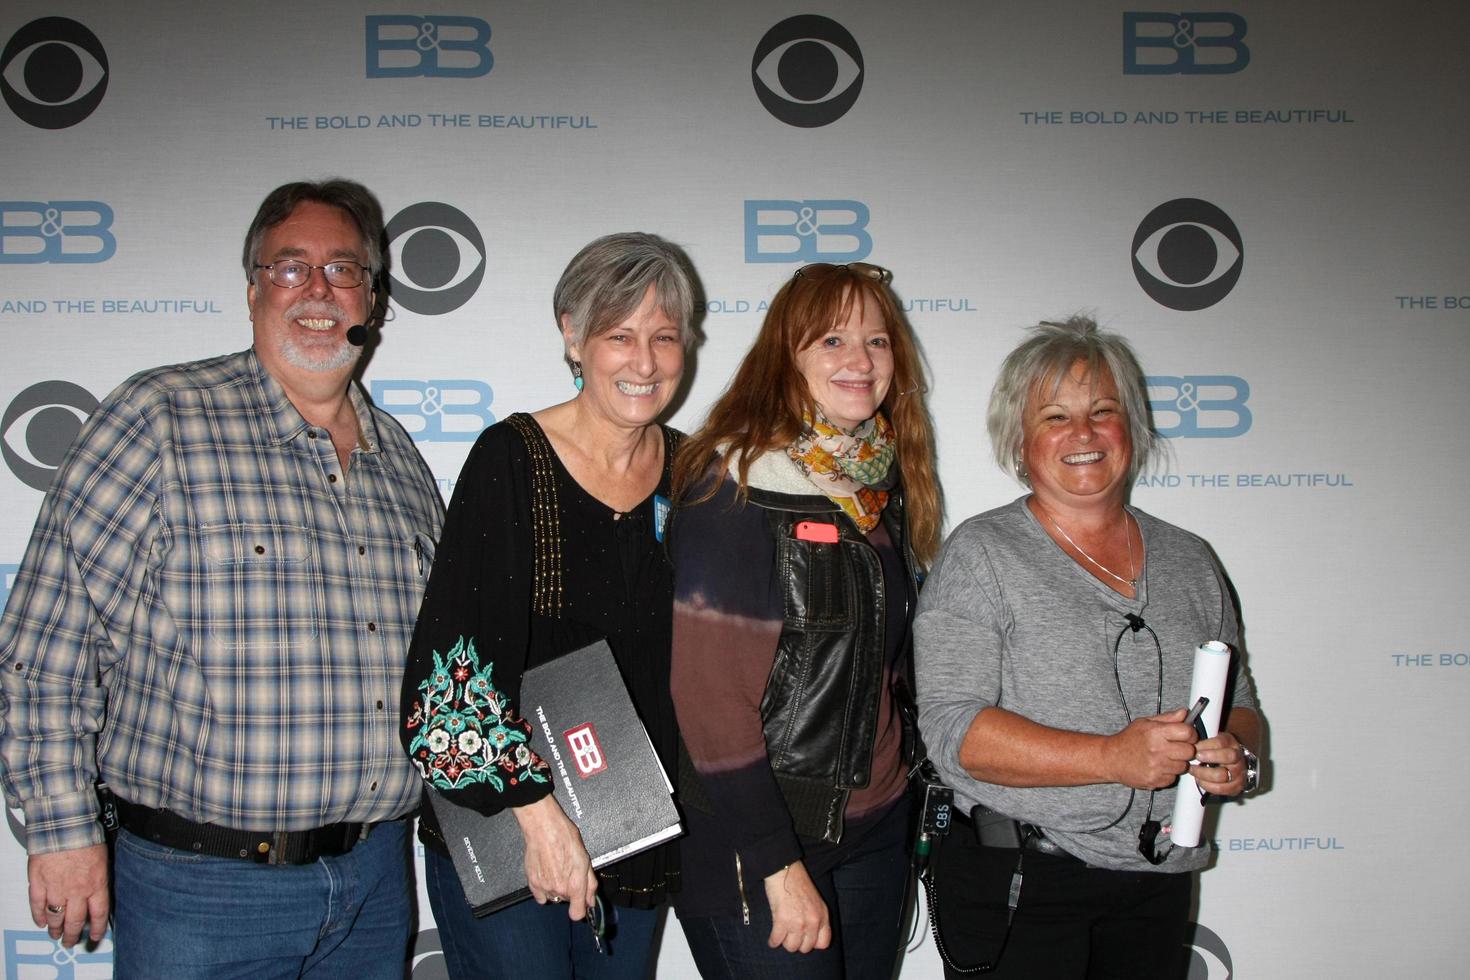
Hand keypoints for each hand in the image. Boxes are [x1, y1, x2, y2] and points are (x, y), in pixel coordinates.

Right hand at [28, 845, 109, 946]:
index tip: (96, 937)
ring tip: (56, 935)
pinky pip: (37, 906)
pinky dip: (38, 917)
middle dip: (74, 935)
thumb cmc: (87, 838)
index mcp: (97, 884)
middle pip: (76, 921)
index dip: (98, 929)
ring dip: (55, 929)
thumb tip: (98, 894)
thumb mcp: (103, 860)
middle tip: (72, 942)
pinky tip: (41, 922)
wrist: (65, 826)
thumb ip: (99, 880)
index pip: (99, 914)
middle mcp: (77, 891)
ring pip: (56, 918)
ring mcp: (56, 889)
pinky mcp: (38, 884)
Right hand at [512, 796, 597, 919]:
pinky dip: (544, 890)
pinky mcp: (533, 883)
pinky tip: (547, 875)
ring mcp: (545, 887)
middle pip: (567, 901)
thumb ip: (590, 884)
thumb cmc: (565, 838)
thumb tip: (591, 900)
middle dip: (570, 891)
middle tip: (569, 872)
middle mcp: (560, 889)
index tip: (582, 904)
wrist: (544, 828)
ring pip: (554, 897)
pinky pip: (540, 896)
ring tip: (557, 870)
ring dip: (557, 889)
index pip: (577, 914)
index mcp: (575, 885)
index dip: (581, 909)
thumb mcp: (586, 859)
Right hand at [764, 861, 830, 953]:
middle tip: (790, 935)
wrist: (785, 871)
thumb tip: (809, 936)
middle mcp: (813, 922)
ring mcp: (798, 923)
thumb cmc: (798, 883)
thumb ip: (816, 918)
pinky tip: (772, 938)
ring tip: (781, 935)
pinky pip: (777, 941)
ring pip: (791, 947)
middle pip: (805, 948)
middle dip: (797, 943)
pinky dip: (773, 941)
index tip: (805, 939)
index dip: (812, 943)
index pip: (823, 943)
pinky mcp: (782, 921)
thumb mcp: (815, 901)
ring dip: (784, 942)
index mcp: (822, 916)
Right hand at [1104, 709, 1197, 789]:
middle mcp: (1157, 750)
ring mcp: (1157, 767)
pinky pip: (1173, 778)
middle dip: (1186, 749)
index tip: (1187, 735)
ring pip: (1183, 766)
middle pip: (1189, 751)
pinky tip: (1158, 767)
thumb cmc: (1128, 740)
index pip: (1187, 732)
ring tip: (1165, 757)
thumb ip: (1167, 718)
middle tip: (1177, 748)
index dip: (1190, 733)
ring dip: (1177, 762)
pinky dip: (1168, 773)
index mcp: (1155, 732)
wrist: (1111, 759)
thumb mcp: (1145, 723)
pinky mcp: (1156, 780)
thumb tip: (1184, 713)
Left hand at [1193, 731, 1246, 795]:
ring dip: (1205, 774)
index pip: (1222, 742)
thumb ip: (1194, 730)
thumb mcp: (1206, 736)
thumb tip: (1183, 717)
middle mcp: (1237, 757)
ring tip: (1193, 770)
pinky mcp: (1236, 786)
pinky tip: (1199, 780)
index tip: (1194, 747)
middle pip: (1229, 756)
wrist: (1226, 764)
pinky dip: (1209, 786)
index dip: (1206, 745)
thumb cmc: (1210, 750)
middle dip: (1210, 757)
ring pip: (1224, 775)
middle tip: (1194, 758)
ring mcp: (1239, 772)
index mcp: (1230, 742)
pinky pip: (1224, 789)